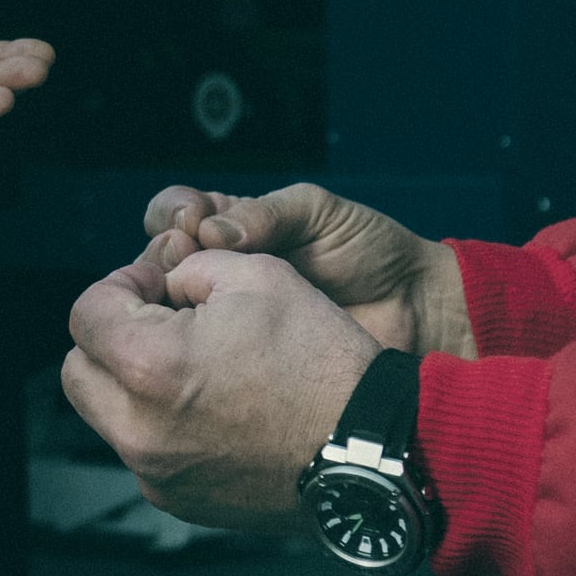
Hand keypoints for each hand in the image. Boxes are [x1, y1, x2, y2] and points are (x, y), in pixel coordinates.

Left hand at [61, 248, 384, 533]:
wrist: (372, 451)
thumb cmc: (322, 361)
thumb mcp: (259, 274)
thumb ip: (191, 269)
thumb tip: (166, 285)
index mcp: (148, 367)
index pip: (87, 313)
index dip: (121, 283)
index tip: (158, 280)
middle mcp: (138, 431)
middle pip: (81, 370)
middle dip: (113, 336)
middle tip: (165, 320)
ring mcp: (156, 474)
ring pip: (110, 414)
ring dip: (135, 382)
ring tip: (196, 364)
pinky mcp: (180, 503)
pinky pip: (147, 451)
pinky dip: (165, 423)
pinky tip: (217, 406)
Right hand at [140, 182, 470, 357]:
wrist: (415, 314)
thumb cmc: (372, 254)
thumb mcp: (320, 215)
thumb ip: (269, 213)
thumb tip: (211, 231)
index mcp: (236, 227)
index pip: (176, 214)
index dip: (174, 215)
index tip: (191, 223)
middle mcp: (223, 272)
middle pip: (160, 261)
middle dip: (162, 256)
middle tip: (189, 259)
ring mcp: (228, 320)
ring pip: (169, 310)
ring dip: (169, 301)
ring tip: (191, 299)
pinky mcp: (238, 362)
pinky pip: (197, 355)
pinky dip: (188, 347)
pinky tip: (198, 342)